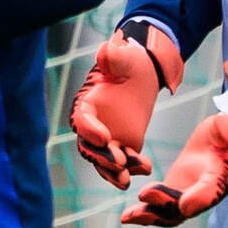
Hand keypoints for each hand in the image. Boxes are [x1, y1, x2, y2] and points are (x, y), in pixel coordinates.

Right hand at [70, 22, 183, 189]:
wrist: (141, 77)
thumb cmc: (128, 64)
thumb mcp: (123, 59)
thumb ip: (113, 57)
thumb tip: (106, 49)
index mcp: (86, 104)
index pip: (82, 120)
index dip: (89, 130)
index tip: (104, 137)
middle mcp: (93, 125)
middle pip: (90, 147)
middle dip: (102, 158)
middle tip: (119, 162)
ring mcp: (107, 138)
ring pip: (104, 161)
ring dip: (113, 172)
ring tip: (126, 178)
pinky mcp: (123, 146)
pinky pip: (123, 164)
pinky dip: (130, 170)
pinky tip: (144, 168)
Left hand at [123, 44, 227, 227]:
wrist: (220, 144)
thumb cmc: (224, 133)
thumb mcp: (227, 126)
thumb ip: (226, 129)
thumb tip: (226, 135)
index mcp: (219, 177)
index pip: (211, 191)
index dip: (200, 199)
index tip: (184, 205)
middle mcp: (203, 194)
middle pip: (186, 208)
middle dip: (164, 205)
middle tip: (144, 196)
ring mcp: (188, 196)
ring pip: (170, 214)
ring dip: (150, 216)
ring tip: (128, 217)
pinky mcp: (173, 192)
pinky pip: (159, 208)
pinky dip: (144, 213)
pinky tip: (127, 217)